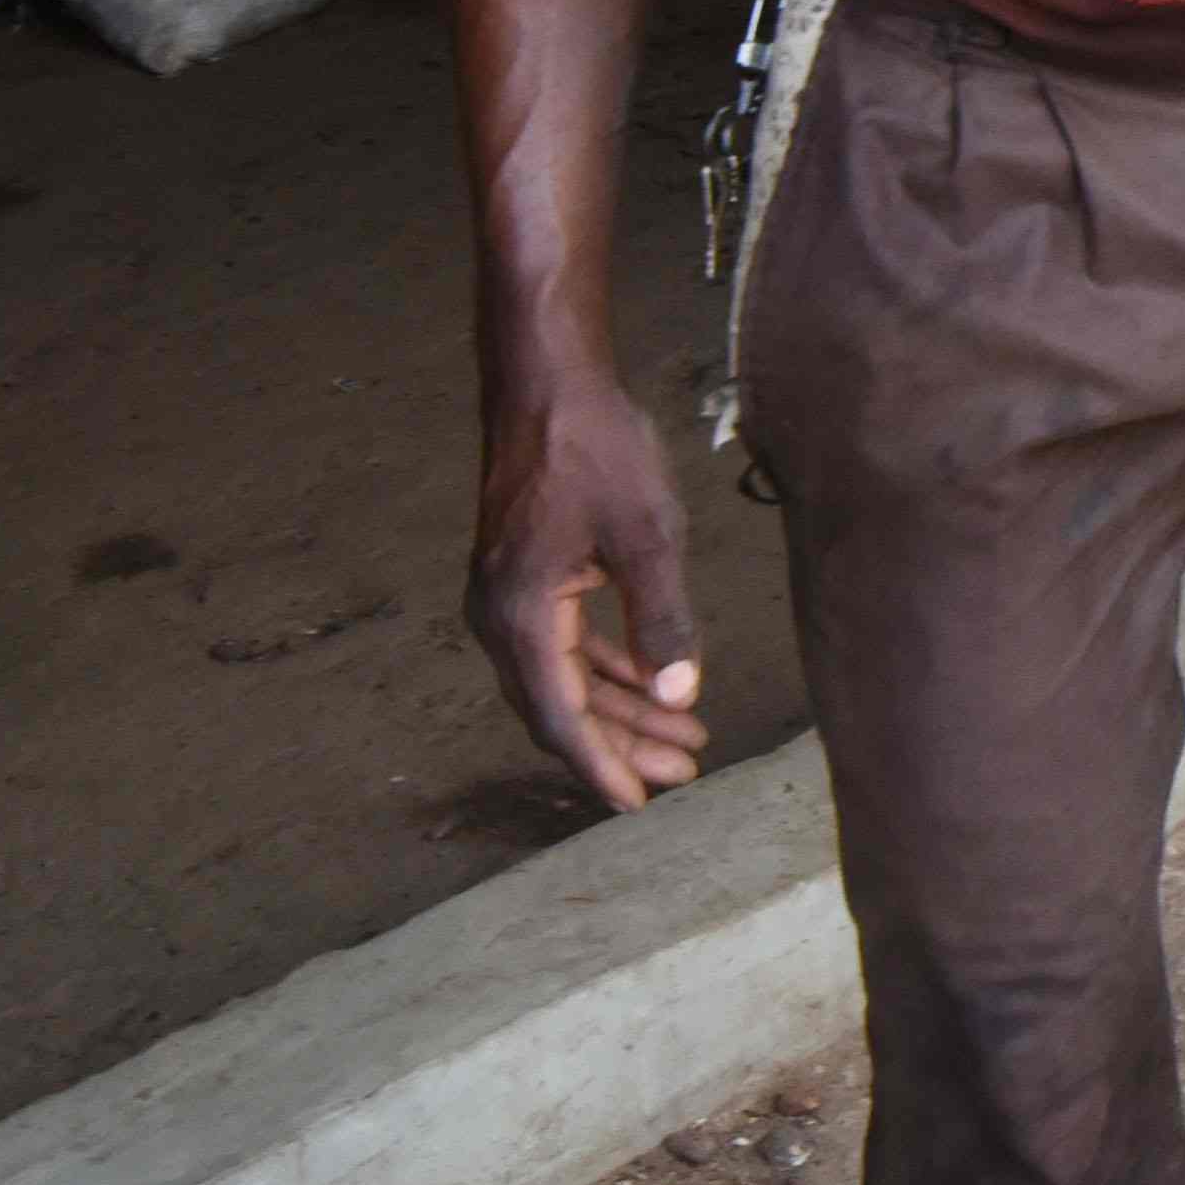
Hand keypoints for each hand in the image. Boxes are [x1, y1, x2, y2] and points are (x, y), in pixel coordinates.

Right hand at [472, 376, 708, 810]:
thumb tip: (677, 695)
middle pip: (562, 706)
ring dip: (621, 707)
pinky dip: (608, 666)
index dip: (602, 765)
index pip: (561, 716)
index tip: (639, 803)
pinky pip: (565, 643)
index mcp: (521, 616)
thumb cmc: (595, 448)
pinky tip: (650, 682)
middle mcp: (500, 616)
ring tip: (683, 736)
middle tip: (683, 770)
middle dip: (622, 743)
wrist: (547, 382)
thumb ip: (663, 619)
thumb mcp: (647, 534)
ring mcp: (508, 596)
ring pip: (566, 677)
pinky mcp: (526, 576)